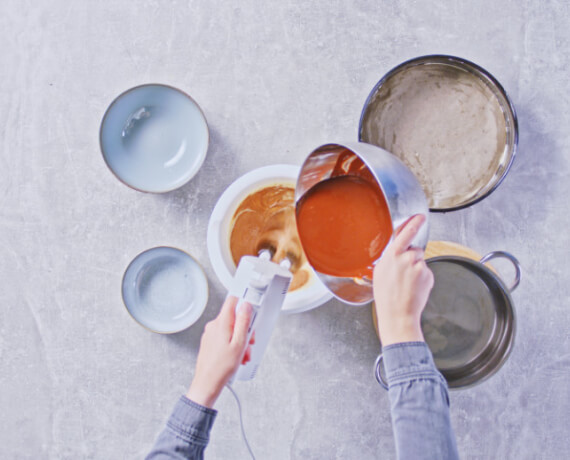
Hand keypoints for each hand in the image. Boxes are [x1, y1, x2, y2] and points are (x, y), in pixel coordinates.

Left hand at [186, 296, 253, 407]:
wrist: (207, 384)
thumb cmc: (222, 367)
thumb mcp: (239, 344)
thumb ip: (244, 322)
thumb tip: (246, 305)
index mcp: (221, 323)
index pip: (232, 300)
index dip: (244, 303)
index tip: (252, 311)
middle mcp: (214, 325)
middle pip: (234, 317)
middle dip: (245, 329)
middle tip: (250, 342)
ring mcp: (210, 333)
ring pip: (231, 329)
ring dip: (240, 340)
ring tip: (243, 354)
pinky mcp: (210, 341)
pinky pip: (224, 337)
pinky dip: (232, 344)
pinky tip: (236, 356)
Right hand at [373, 214, 433, 346]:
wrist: (398, 315)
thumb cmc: (386, 296)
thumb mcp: (381, 272)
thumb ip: (390, 258)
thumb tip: (399, 252)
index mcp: (392, 255)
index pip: (405, 233)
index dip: (414, 223)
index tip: (420, 216)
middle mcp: (407, 258)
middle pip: (415, 250)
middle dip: (412, 258)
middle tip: (403, 274)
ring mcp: (419, 266)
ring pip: (421, 261)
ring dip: (416, 269)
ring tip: (407, 284)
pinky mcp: (428, 275)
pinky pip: (426, 272)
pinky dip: (422, 278)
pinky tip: (414, 288)